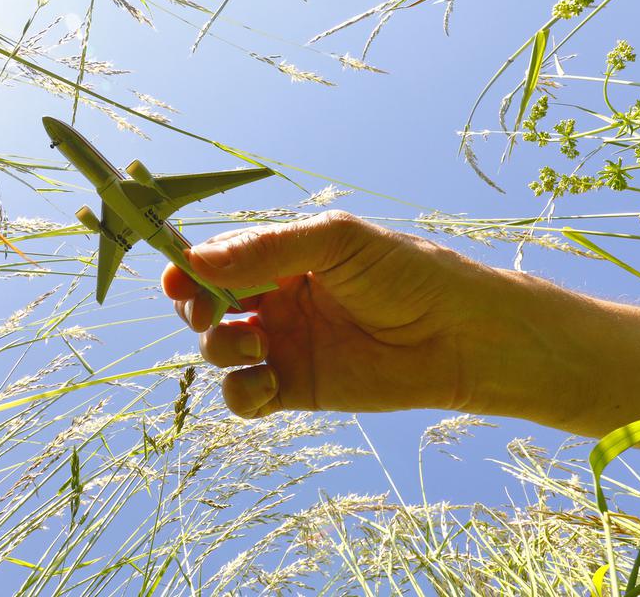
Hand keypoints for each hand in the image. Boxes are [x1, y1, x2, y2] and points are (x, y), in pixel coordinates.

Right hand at [163, 211, 542, 419]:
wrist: (462, 336)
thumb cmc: (407, 273)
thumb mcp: (335, 243)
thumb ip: (266, 251)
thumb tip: (195, 261)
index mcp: (280, 257)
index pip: (215, 259)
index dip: (187, 268)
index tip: (177, 278)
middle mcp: (274, 300)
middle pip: (204, 305)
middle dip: (193, 308)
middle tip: (207, 313)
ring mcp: (283, 345)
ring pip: (217, 351)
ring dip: (220, 347)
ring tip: (260, 341)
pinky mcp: (296, 389)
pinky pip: (244, 397)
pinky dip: (242, 392)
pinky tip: (268, 382)